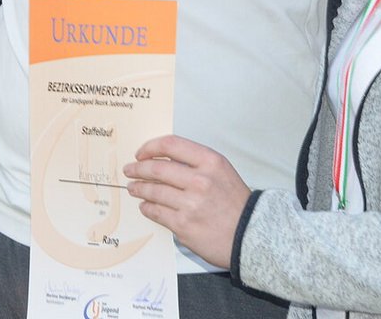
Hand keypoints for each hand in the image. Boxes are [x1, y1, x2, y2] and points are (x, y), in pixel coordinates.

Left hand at [123, 134, 251, 268]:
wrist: (251, 235)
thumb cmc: (236, 204)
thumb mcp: (221, 172)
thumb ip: (194, 163)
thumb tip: (161, 159)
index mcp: (210, 162)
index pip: (171, 145)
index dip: (150, 147)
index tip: (141, 153)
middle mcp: (200, 180)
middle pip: (156, 168)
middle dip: (138, 168)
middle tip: (130, 170)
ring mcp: (191, 204)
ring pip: (153, 191)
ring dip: (139, 188)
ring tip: (133, 188)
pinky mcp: (184, 225)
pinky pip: (156, 212)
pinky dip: (147, 207)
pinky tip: (145, 206)